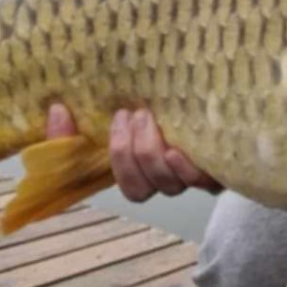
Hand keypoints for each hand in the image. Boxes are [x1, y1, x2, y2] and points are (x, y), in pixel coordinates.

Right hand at [46, 103, 220, 201]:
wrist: (229, 97)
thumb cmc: (167, 105)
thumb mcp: (124, 108)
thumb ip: (80, 118)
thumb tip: (57, 110)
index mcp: (140, 168)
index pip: (121, 185)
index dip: (111, 163)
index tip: (114, 121)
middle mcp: (164, 179)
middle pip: (139, 189)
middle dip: (128, 153)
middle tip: (131, 115)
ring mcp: (191, 176)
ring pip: (166, 185)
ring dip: (150, 153)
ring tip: (149, 117)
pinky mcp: (219, 170)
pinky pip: (201, 183)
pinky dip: (185, 169)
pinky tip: (176, 150)